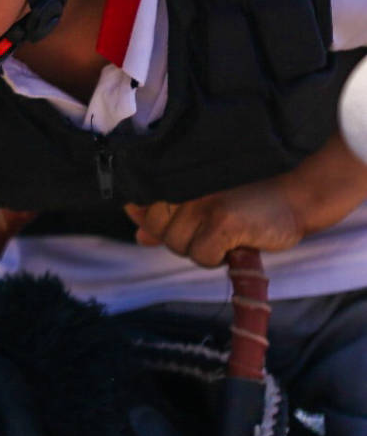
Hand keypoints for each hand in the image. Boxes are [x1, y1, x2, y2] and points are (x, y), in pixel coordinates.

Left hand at [124, 178, 305, 269]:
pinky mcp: (223, 222)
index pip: (140, 207)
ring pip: (177, 245)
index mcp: (178, 178)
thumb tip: (139, 236)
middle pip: (156, 229)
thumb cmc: (249, 198)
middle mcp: (185, 186)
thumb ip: (169, 217)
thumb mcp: (204, 202)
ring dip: (201, 248)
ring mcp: (203, 204)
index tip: (181, 221)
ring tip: (226, 232)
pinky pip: (201, 255)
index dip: (155, 222)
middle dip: (181, 237)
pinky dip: (217, 257)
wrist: (297, 195)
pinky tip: (235, 243)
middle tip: (210, 228)